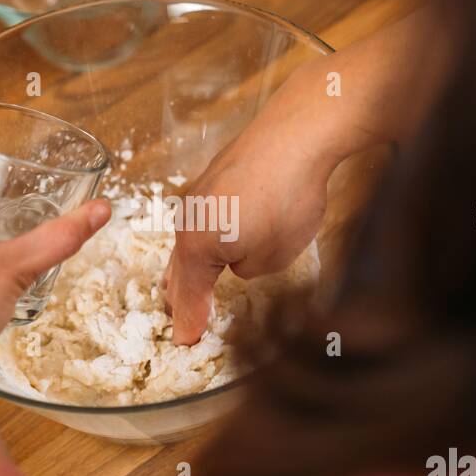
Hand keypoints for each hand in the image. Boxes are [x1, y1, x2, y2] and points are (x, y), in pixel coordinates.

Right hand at [164, 64, 336, 343]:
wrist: (298, 132)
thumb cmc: (286, 198)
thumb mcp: (271, 256)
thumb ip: (246, 269)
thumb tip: (238, 259)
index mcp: (194, 246)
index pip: (188, 295)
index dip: (189, 321)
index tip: (186, 342)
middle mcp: (188, 219)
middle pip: (178, 267)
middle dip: (180, 295)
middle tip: (180, 318)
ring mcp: (200, 192)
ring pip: (189, 238)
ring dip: (191, 262)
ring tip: (185, 281)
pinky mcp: (219, 173)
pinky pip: (205, 215)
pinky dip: (207, 234)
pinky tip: (217, 235)